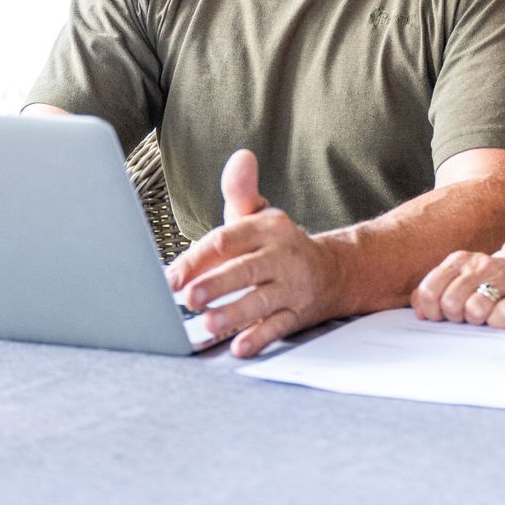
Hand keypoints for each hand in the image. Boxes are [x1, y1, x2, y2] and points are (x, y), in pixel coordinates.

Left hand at [165, 149, 343, 357]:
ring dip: (234, 314)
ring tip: (208, 325)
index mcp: (266, 228)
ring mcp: (291, 286)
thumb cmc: (278, 244)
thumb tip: (240, 157)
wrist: (333, 271)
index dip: (198, 258)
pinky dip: (260, 337)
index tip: (171, 277)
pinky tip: (240, 347)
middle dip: (217, 284)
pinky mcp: (298, 314)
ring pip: (262, 300)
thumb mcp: (260, 215)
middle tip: (190, 298)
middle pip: (245, 269)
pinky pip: (279, 326)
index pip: (228, 240)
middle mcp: (280, 256)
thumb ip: (242, 190)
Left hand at [411, 228, 504, 328]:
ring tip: (486, 315)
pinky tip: (503, 317)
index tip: (443, 315)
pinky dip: (498, 322)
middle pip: (450, 303)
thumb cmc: (494, 278)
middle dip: (456, 317)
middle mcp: (479, 266)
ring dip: (477, 319)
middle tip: (468, 315)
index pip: (428, 291)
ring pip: (474, 309)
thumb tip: (419, 311)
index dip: (432, 310)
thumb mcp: (462, 275)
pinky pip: (501, 317)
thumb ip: (435, 289)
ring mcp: (503, 280)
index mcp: (459, 261)